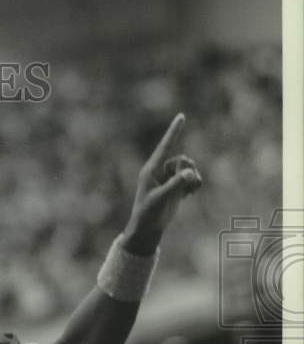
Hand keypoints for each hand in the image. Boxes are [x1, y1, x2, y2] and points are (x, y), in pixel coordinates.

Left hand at [122, 113, 202, 254]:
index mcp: (151, 169)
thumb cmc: (148, 213)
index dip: (174, 131)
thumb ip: (176, 185)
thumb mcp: (161, 199)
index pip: (165, 146)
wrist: (149, 227)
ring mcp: (168, 178)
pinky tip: (189, 195)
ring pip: (188, 168)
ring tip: (189, 192)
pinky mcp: (176, 186)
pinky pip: (192, 177)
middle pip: (182, 160)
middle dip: (188, 170)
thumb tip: (191, 173)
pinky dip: (194, 184)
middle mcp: (160, 171)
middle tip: (186, 186)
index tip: (181, 116)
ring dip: (193, 178)